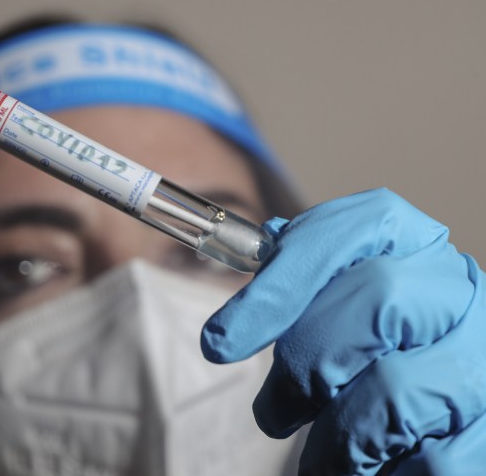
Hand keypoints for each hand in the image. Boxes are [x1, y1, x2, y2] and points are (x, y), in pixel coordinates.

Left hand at [201, 188, 485, 474]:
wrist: (442, 408)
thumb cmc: (373, 351)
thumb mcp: (338, 303)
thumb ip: (303, 282)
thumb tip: (248, 278)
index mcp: (415, 245)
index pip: (353, 228)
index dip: (284, 278)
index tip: (220, 341)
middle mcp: (460, 290)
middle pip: (376, 296)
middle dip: (304, 360)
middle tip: (274, 409)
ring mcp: (485, 356)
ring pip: (394, 389)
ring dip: (333, 435)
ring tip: (318, 455)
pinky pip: (431, 457)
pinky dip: (377, 470)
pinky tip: (365, 468)